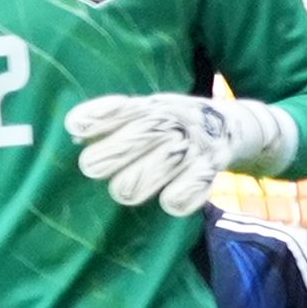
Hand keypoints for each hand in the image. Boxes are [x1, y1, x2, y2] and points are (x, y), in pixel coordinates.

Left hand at [65, 94, 294, 216]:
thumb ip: (112, 119)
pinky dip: (177, 199)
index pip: (119, 110)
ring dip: (135, 184)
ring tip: (125, 190)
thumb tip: (73, 130)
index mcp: (150, 107)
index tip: (77, 128)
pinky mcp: (212, 168)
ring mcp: (193, 145)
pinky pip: (187, 192)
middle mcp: (172, 122)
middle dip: (108, 157)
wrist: (232, 125)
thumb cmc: (170, 123)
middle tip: (94, 168)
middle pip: (134, 140)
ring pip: (157, 169)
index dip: (96, 119)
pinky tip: (168, 200)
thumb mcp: (146, 111)